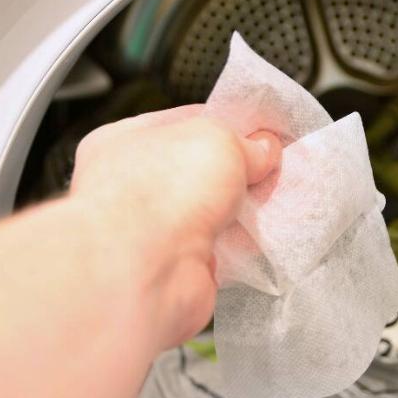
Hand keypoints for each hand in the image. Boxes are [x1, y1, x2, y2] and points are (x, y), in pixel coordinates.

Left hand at [70, 104, 280, 346]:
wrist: (144, 273)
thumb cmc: (162, 192)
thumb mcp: (216, 138)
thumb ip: (243, 141)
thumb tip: (263, 150)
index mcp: (126, 141)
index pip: (184, 124)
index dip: (226, 126)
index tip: (261, 135)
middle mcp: (133, 186)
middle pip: (200, 172)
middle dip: (238, 173)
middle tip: (271, 171)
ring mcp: (153, 231)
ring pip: (212, 213)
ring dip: (242, 211)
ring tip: (272, 202)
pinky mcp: (177, 268)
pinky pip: (220, 250)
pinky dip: (241, 246)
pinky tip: (261, 237)